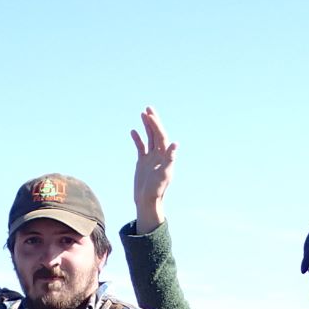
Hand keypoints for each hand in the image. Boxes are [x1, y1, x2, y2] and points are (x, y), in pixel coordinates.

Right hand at [130, 107, 176, 233]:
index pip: (161, 136)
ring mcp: (150, 157)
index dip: (157, 125)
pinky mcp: (142, 162)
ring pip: (149, 138)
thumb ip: (170, 158)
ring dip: (147, 126)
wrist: (147, 200)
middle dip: (153, 121)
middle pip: (156, 134)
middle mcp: (159, 154)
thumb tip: (176, 144)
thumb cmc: (157, 189)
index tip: (151, 115)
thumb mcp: (164, 174)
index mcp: (165, 156)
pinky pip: (141, 147)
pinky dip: (138, 139)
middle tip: (148, 108)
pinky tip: (133, 131)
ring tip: (143, 114)